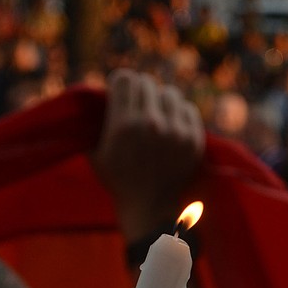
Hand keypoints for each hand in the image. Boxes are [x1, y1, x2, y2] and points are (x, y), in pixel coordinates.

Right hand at [91, 69, 203, 240]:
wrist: (149, 209)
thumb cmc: (117, 180)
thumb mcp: (95, 153)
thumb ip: (93, 123)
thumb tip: (94, 96)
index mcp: (123, 126)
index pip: (125, 78)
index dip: (121, 83)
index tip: (121, 91)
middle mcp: (151, 124)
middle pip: (147, 82)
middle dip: (140, 91)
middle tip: (138, 104)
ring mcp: (176, 132)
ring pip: (170, 93)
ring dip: (161, 101)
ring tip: (157, 114)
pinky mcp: (194, 139)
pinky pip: (188, 108)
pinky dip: (179, 113)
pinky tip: (171, 123)